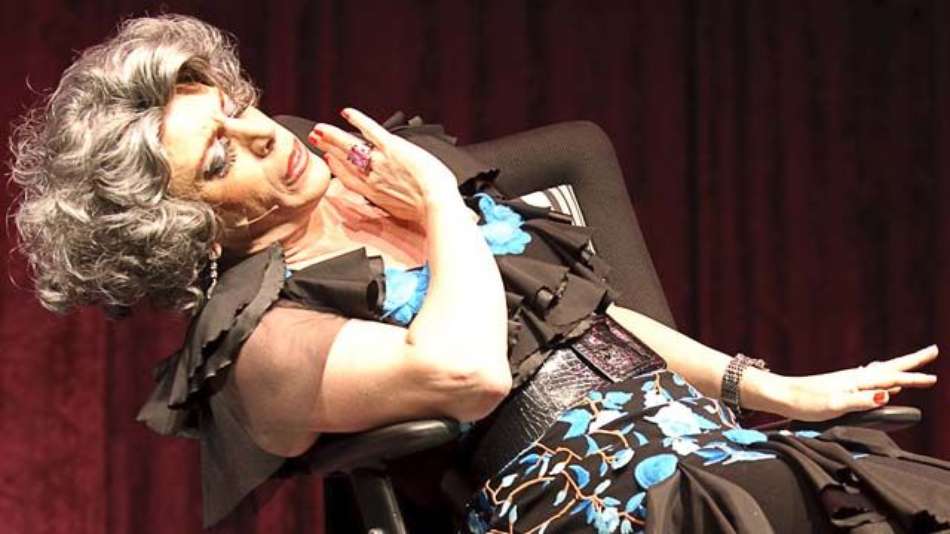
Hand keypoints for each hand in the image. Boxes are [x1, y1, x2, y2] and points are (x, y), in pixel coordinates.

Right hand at [308, 108, 459, 221]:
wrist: (435, 203)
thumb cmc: (424, 210)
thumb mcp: (398, 211)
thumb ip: (387, 202)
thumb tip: (388, 201)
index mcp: (373, 193)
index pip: (347, 178)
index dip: (335, 167)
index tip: (327, 159)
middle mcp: (371, 176)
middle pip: (343, 160)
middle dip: (327, 148)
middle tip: (315, 139)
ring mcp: (379, 160)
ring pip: (349, 145)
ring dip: (333, 135)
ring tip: (321, 129)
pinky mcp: (391, 147)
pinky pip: (370, 130)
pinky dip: (358, 120)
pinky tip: (347, 113)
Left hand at [779, 345, 938, 420]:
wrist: (782, 395)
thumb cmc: (806, 402)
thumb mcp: (835, 405)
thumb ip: (861, 400)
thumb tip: (887, 394)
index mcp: (857, 381)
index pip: (891, 379)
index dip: (913, 379)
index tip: (933, 378)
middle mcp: (855, 377)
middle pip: (890, 367)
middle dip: (912, 360)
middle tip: (933, 350)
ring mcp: (848, 380)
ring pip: (881, 371)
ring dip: (900, 367)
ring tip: (915, 363)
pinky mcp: (841, 385)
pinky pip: (870, 378)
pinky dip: (883, 376)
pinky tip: (881, 379)